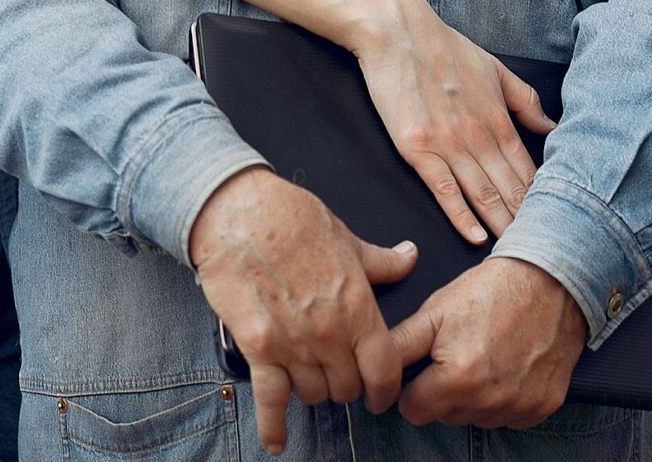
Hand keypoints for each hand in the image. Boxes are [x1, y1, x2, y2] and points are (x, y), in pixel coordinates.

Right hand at [189, 168, 417, 454]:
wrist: (240, 213)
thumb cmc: (294, 219)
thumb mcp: (348, 239)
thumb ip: (381, 262)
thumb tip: (411, 256)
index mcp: (358, 306)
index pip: (384, 368)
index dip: (386, 389)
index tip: (382, 396)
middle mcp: (330, 333)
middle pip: (349, 387)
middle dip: (348, 387)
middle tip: (342, 378)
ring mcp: (294, 343)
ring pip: (314, 394)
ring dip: (315, 392)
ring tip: (311, 381)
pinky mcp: (258, 347)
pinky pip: (270, 398)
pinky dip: (272, 425)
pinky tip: (276, 443)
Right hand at [345, 0, 555, 244]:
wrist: (397, 32)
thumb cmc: (444, 48)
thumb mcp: (495, 68)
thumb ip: (524, 100)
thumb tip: (551, 128)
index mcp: (498, 118)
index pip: (527, 169)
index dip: (542, 199)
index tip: (555, 222)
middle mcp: (478, 135)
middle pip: (510, 188)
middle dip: (528, 221)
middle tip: (545, 250)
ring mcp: (447, 144)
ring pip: (482, 194)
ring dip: (502, 225)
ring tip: (518, 253)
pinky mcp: (417, 148)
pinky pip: (444, 190)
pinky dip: (462, 216)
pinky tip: (477, 238)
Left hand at [391, 257, 587, 429]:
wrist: (550, 280)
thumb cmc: (490, 291)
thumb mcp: (436, 310)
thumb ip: (399, 345)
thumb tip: (369, 366)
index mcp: (456, 379)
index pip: (413, 411)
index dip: (413, 388)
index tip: (426, 366)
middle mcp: (488, 401)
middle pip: (446, 416)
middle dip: (444, 392)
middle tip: (458, 353)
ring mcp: (519, 407)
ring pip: (477, 418)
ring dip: (475, 397)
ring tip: (485, 356)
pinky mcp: (543, 406)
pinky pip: (510, 417)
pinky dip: (505, 399)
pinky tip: (508, 366)